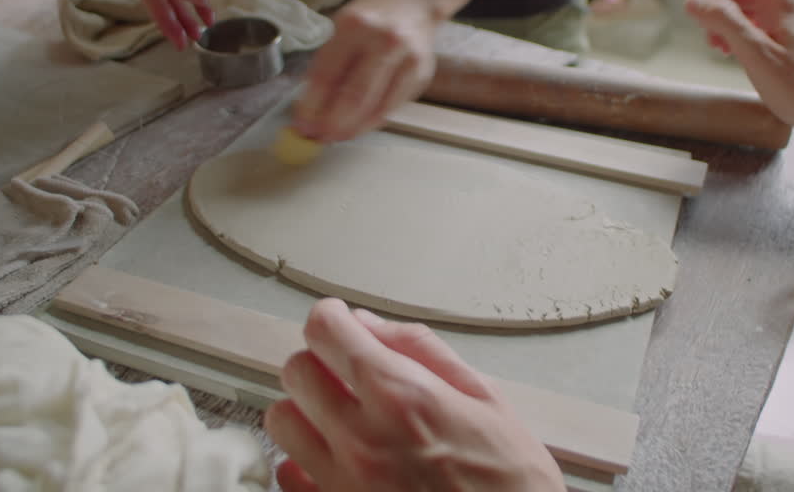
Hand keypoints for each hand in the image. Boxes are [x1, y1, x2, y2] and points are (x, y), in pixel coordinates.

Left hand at [264, 299, 564, 491]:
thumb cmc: (512, 484)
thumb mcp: (486, 398)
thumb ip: (421, 350)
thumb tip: (372, 327)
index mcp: (402, 398)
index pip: (326, 332)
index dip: (331, 317)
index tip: (338, 321)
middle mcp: (363, 441)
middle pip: (296, 372)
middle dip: (320, 361)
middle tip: (345, 369)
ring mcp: (342, 483)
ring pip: (282, 422)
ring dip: (306, 410)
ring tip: (340, 416)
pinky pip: (287, 478)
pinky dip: (303, 463)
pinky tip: (336, 459)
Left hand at [292, 0, 437, 141]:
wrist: (414, 2)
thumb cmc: (372, 17)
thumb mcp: (343, 28)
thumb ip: (328, 64)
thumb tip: (310, 109)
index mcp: (355, 25)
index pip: (327, 75)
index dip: (311, 106)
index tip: (301, 125)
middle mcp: (383, 41)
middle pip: (354, 97)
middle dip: (331, 124)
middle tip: (317, 138)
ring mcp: (407, 59)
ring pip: (375, 108)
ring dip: (351, 129)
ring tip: (334, 137)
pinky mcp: (421, 75)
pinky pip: (391, 108)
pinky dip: (371, 122)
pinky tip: (356, 126)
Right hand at [686, 0, 793, 144]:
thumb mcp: (754, 53)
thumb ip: (724, 21)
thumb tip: (695, 2)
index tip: (699, 22)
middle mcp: (786, 0)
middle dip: (716, 10)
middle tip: (712, 42)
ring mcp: (787, 16)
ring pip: (742, 4)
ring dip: (724, 23)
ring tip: (722, 50)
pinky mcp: (786, 33)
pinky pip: (752, 21)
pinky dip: (737, 33)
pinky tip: (735, 54)